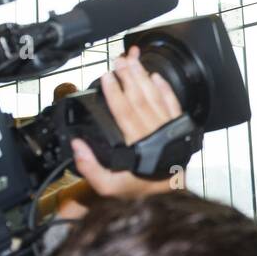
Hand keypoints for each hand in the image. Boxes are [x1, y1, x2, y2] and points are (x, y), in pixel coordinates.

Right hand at [70, 47, 184, 199]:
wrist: (170, 194)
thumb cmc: (140, 188)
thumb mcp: (110, 187)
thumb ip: (91, 168)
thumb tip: (77, 147)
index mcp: (138, 145)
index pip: (124, 112)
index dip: (115, 93)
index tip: (107, 78)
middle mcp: (154, 133)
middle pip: (139, 99)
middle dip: (128, 78)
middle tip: (118, 61)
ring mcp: (168, 128)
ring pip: (155, 97)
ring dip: (143, 78)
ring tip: (132, 62)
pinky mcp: (178, 127)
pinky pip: (172, 103)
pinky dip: (165, 88)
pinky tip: (156, 76)